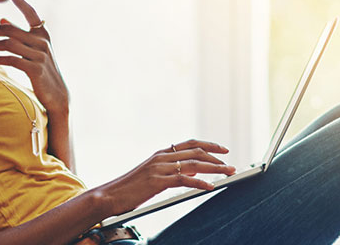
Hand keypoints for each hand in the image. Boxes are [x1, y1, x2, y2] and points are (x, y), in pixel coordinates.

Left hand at [0, 0, 68, 110]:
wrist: (57, 94)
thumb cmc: (42, 70)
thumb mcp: (34, 50)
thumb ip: (21, 35)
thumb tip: (2, 19)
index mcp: (43, 34)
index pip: (31, 13)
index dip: (21, 2)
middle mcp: (42, 42)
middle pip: (10, 29)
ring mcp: (40, 55)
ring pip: (8, 44)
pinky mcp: (35, 69)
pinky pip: (12, 59)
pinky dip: (0, 59)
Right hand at [90, 139, 236, 215]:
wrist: (109, 195)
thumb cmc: (129, 189)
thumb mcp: (153, 176)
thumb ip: (172, 172)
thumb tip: (193, 173)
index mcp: (161, 154)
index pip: (190, 144)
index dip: (209, 145)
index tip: (223, 150)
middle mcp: (162, 157)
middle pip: (197, 152)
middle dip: (217, 158)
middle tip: (231, 165)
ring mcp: (160, 169)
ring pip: (194, 165)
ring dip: (215, 169)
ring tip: (228, 174)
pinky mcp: (157, 182)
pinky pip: (184, 180)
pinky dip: (200, 183)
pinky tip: (210, 187)